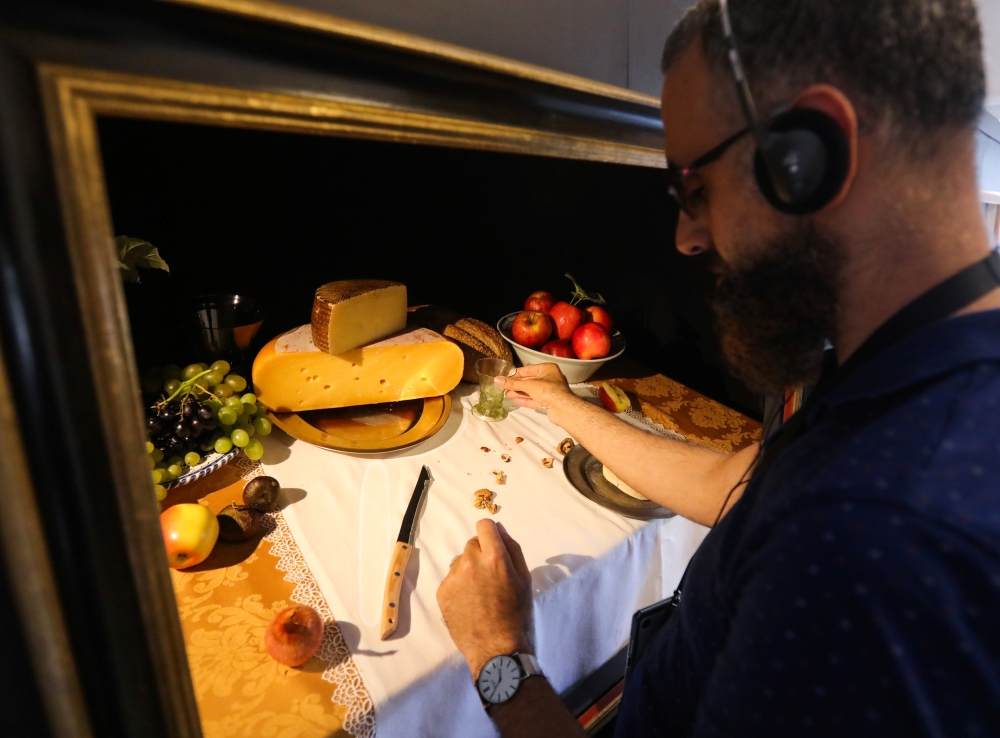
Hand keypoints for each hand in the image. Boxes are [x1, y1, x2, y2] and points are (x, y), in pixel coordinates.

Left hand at [437, 520, 532, 680]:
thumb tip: (499, 529)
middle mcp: (470, 561)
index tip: (493, 546)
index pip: (484, 526)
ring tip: (479, 593)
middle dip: (481, 554)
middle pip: (472, 544)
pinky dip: (459, 585)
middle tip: (490, 577)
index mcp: (494, 557)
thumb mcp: (524, 579)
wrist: (495, 647)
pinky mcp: (442, 591)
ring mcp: (453, 576)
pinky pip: (451, 578)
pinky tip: (469, 602)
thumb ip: (512, 549)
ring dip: (469, 569)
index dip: (490, 534)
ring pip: (460, 561)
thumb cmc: (515, 612)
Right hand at [494, 363, 576, 424]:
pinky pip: (535, 399)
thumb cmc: (549, 391)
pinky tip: (516, 401)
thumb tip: (497, 379)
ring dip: (519, 393)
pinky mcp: (549, 402)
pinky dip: (526, 400)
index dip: (516, 374)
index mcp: (547, 368)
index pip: (528, 369)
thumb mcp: (528, 385)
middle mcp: (550, 377)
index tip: (505, 378)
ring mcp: (550, 390)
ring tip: (507, 395)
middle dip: (516, 385)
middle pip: (529, 381)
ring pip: (532, 391)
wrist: (563, 408)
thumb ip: (512, 383)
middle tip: (504, 388)